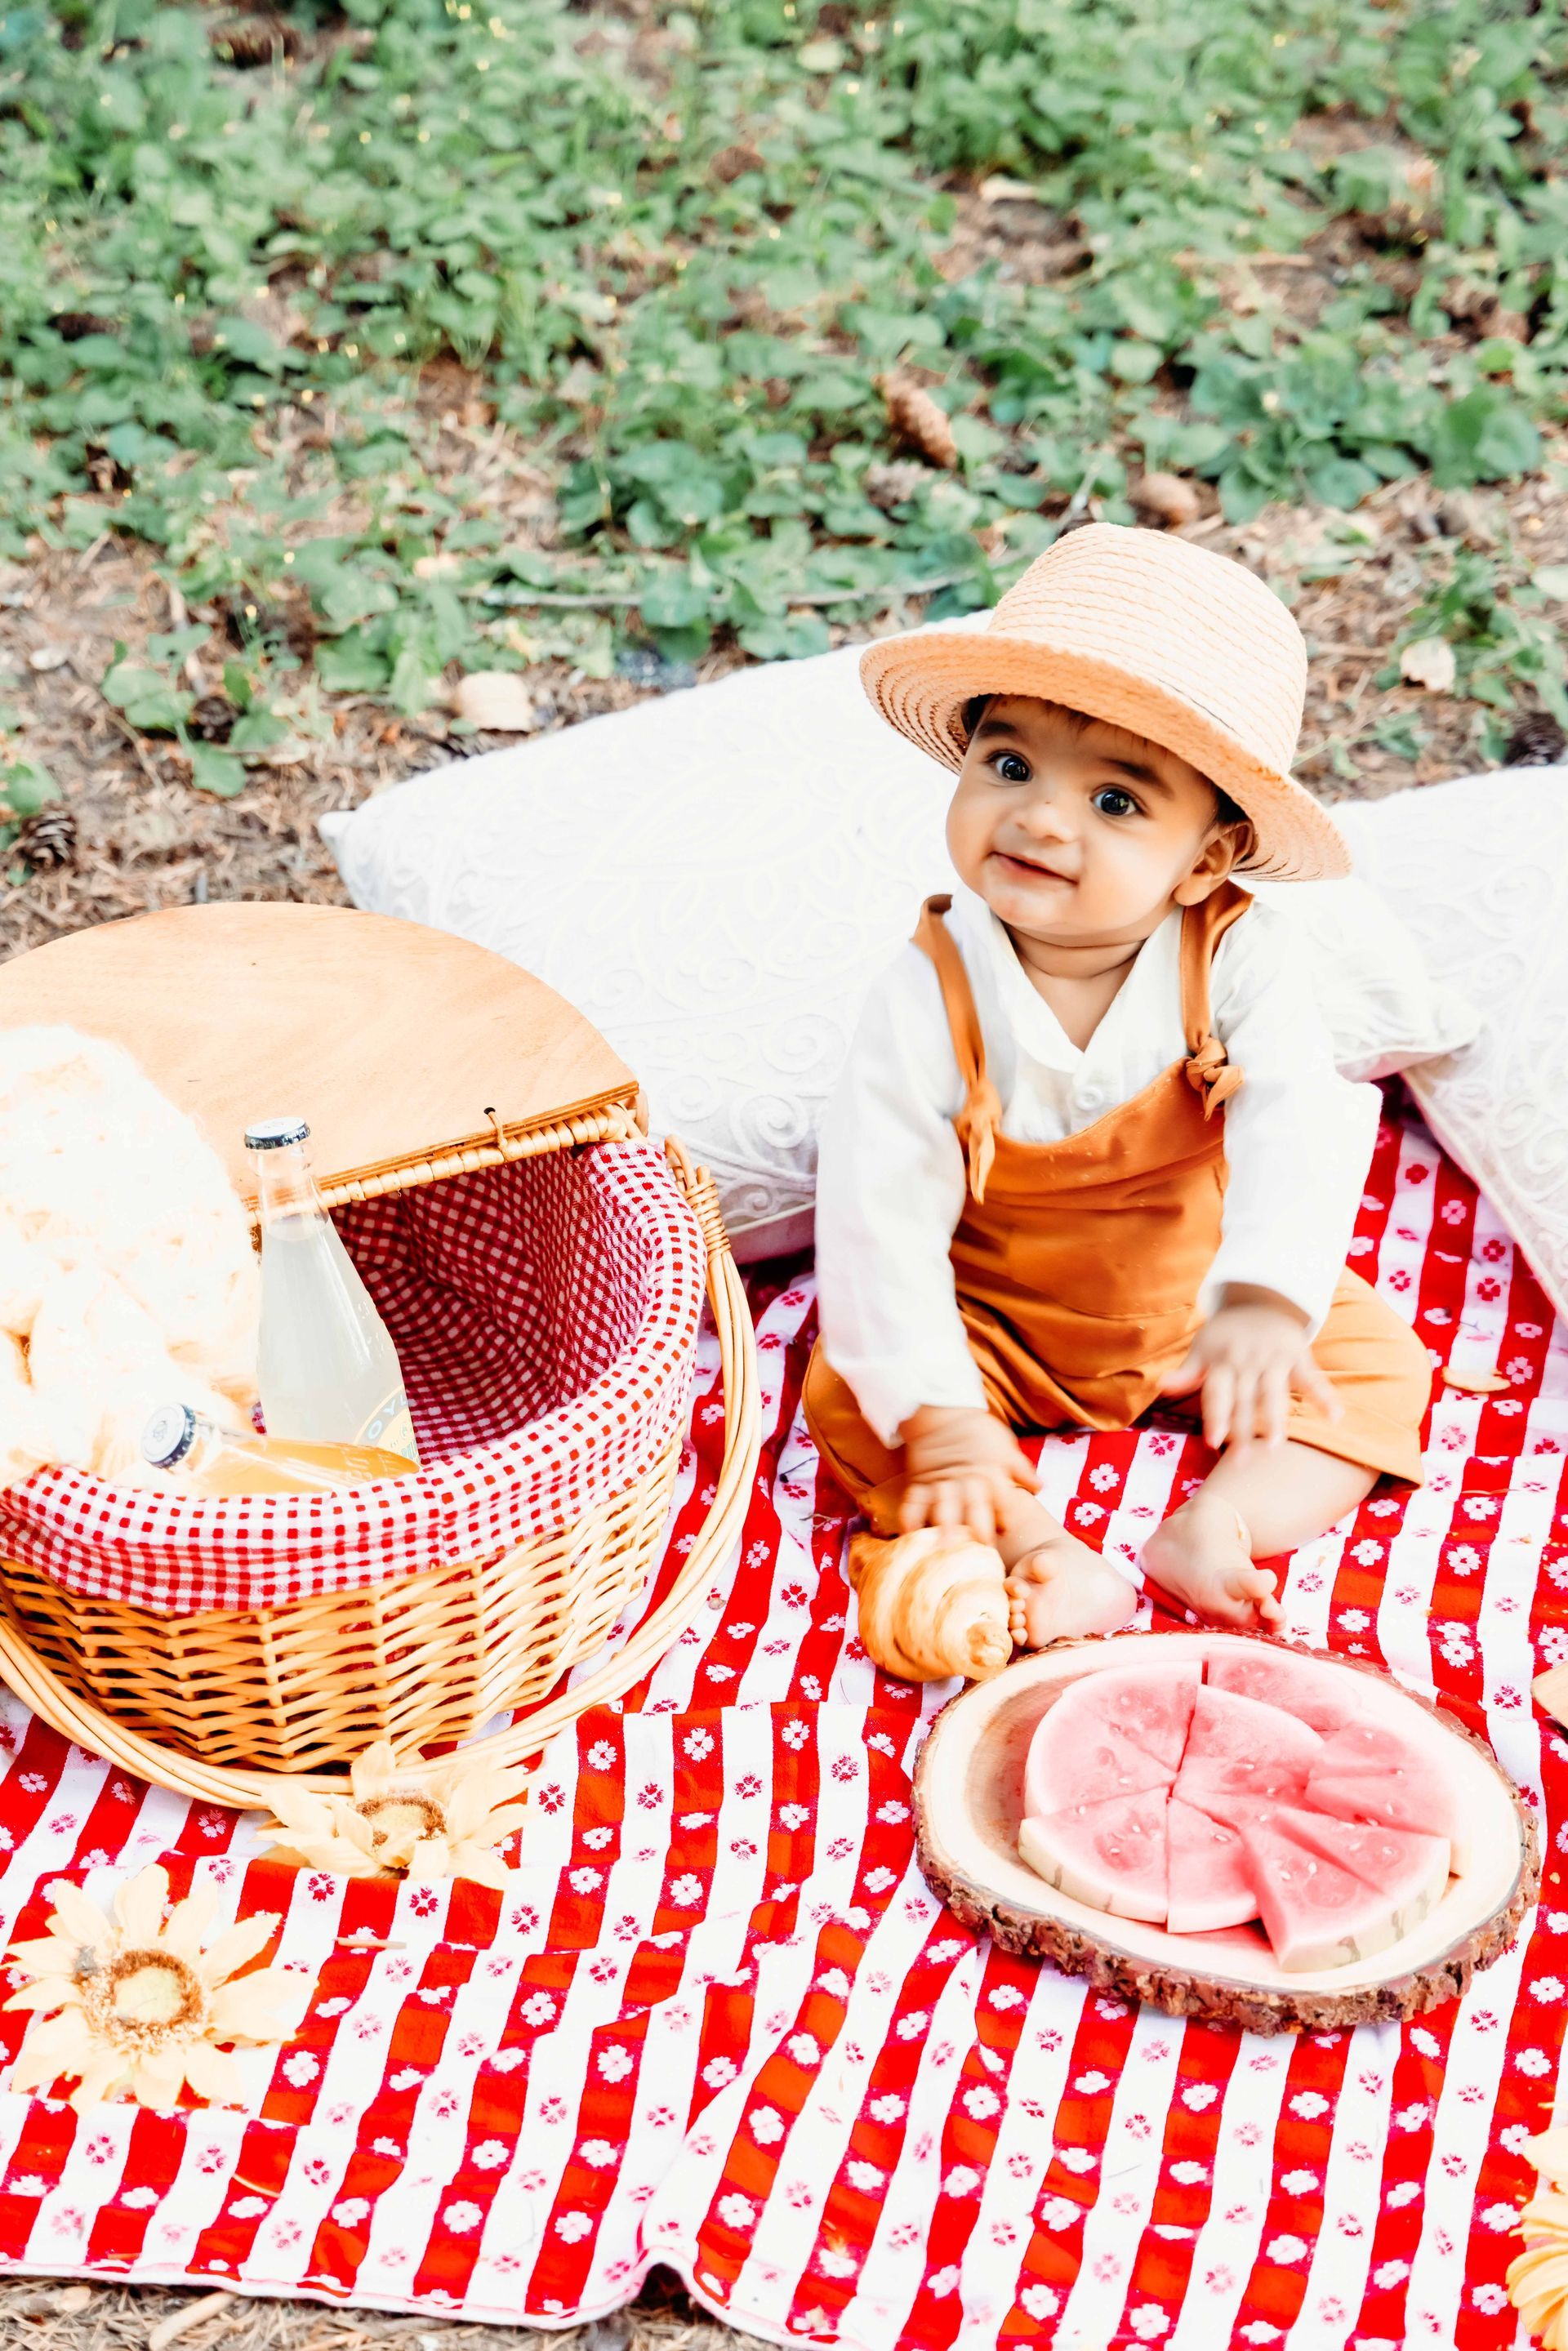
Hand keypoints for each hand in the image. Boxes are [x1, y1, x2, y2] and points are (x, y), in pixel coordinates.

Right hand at [897, 1405, 1038, 1543]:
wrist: (942, 1412)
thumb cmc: (978, 1431)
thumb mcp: (1005, 1446)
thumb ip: (1021, 1470)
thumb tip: (1039, 1487)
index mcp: (992, 1475)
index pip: (1003, 1502)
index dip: (1005, 1519)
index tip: (1003, 1532)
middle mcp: (968, 1482)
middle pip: (975, 1510)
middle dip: (977, 1532)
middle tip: (977, 1553)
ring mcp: (942, 1484)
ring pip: (944, 1509)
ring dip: (944, 1528)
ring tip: (943, 1549)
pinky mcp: (920, 1482)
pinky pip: (913, 1502)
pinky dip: (910, 1518)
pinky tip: (910, 1535)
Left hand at [1158, 1285, 1340, 1451]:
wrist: (1261, 1298)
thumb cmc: (1226, 1334)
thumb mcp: (1203, 1349)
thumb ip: (1187, 1372)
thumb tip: (1161, 1387)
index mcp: (1222, 1361)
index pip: (1217, 1394)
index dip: (1215, 1417)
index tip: (1212, 1442)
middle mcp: (1247, 1361)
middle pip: (1244, 1401)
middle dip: (1242, 1430)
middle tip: (1239, 1463)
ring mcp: (1274, 1358)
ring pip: (1274, 1393)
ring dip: (1274, 1419)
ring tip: (1275, 1446)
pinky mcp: (1298, 1355)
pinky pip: (1312, 1378)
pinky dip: (1325, 1396)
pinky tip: (1335, 1417)